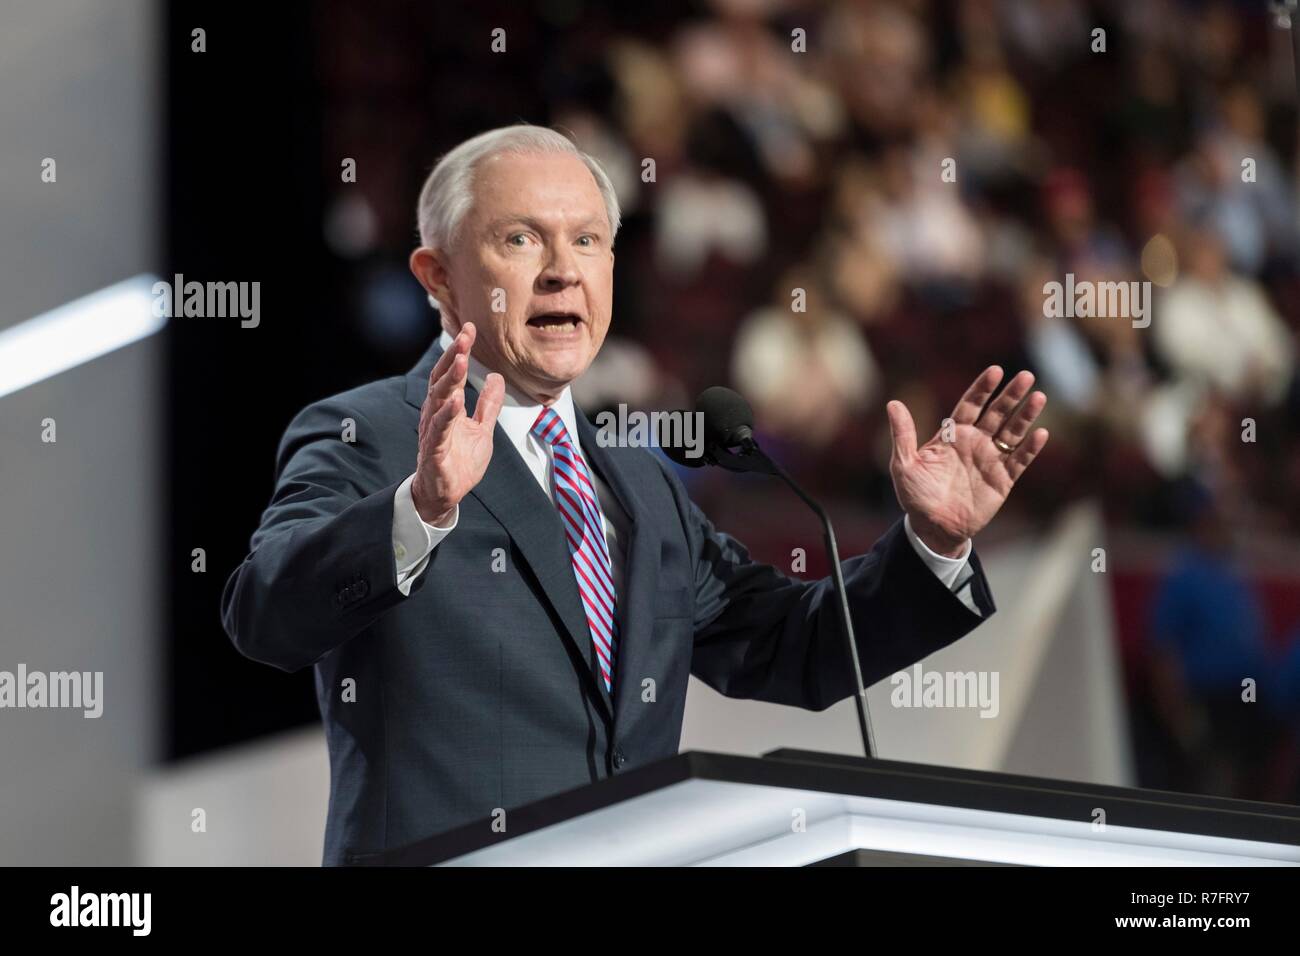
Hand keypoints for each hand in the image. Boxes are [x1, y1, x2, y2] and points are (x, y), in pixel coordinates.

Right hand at [411, 323, 505, 523]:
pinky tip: (457, 400)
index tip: (470, 329)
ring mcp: (434, 431)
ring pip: (438, 399)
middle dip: (452, 355)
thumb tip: (496, 378)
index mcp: (447, 407)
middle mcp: (437, 414)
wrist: (446, 495)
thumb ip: (488, 405)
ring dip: (450, 379)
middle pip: (442, 379)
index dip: (459, 350)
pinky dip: (448, 414)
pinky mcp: (435, 450)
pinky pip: (440, 429)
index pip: (451, 373)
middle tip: (464, 335)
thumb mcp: (482, 430)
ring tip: (461, 359)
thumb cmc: (459, 462)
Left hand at [886, 367, 1048, 556]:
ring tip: (1039, 396)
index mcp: (953, 436)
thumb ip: (903, 435)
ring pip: (1012, 432)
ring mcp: (991, 460)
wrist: (933, 528)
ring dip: (1026, 416)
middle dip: (1011, 395)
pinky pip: (1019, 461)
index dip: (983, 388)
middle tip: (1026, 375)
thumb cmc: (916, 496)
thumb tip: (893, 403)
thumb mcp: (904, 465)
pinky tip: (1041, 433)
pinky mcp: (1002, 480)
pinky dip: (1030, 448)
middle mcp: (975, 443)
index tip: (996, 371)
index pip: (971, 405)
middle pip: (997, 413)